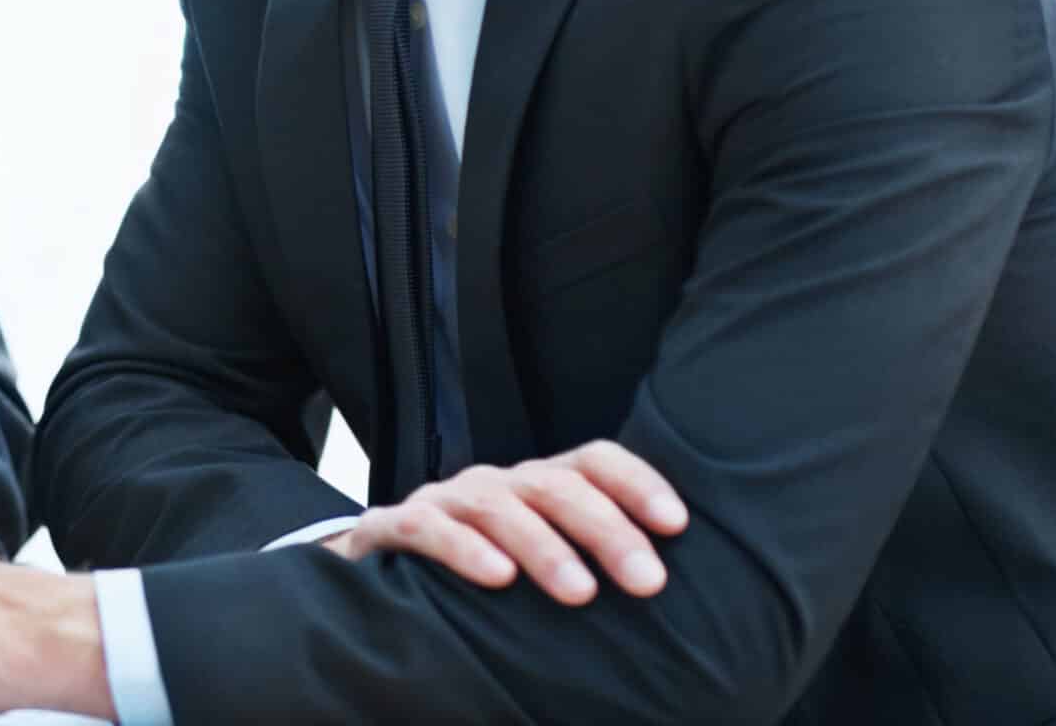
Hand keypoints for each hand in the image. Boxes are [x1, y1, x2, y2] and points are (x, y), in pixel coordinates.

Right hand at [322, 440, 689, 603]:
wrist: (379, 574)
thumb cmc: (480, 573)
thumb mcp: (541, 560)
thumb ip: (590, 561)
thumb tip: (667, 585)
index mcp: (537, 486)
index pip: (592, 462)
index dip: (637, 483)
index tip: (676, 525)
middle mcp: (495, 485)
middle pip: (555, 485)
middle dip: (606, 530)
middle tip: (647, 581)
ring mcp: (444, 502)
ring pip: (498, 506)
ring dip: (544, 547)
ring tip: (580, 593)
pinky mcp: (391, 528)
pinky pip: (426, 528)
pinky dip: (463, 549)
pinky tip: (497, 578)